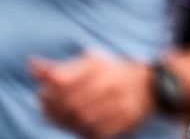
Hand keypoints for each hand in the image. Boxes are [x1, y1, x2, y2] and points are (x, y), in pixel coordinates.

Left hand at [30, 53, 155, 137]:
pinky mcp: (128, 118)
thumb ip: (58, 68)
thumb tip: (31, 65)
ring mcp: (121, 101)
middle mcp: (111, 82)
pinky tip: (83, 127)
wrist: (150, 86)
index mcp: (99, 66)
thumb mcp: (87, 64)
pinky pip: (98, 132)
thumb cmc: (110, 74)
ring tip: (68, 119)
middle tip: (53, 113)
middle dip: (57, 111)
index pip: (61, 83)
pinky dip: (86, 132)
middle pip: (70, 104)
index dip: (47, 93)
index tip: (43, 95)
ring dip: (70, 123)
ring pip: (82, 120)